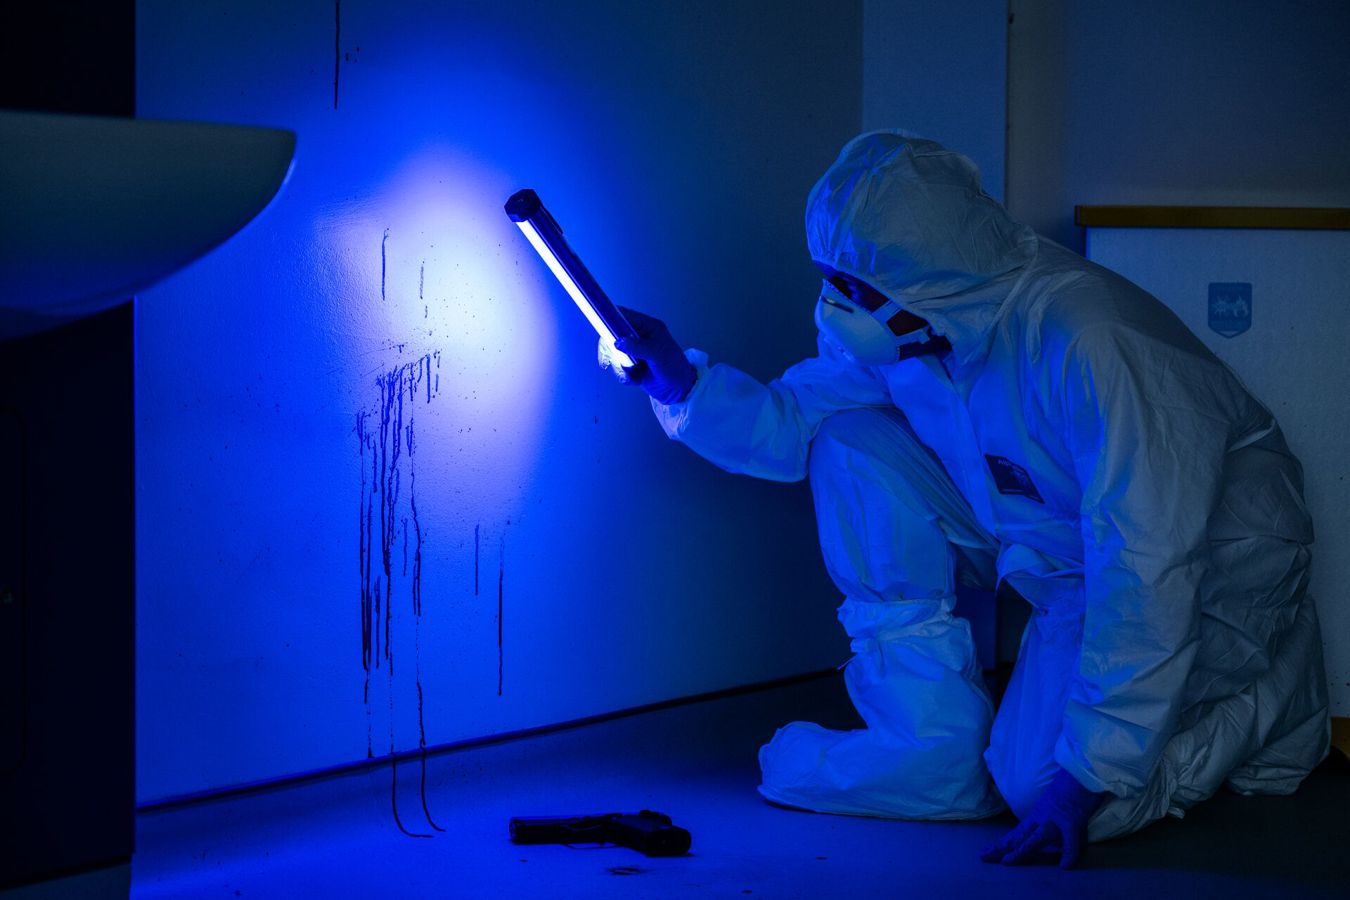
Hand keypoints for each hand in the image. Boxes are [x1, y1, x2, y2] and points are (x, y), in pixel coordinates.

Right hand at [608, 306, 696, 405]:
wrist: (679, 390)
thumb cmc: (674, 367)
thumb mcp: (658, 354)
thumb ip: (638, 346)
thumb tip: (617, 342)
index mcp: (648, 327)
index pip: (624, 316)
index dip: (610, 318)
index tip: (601, 328)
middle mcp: (639, 337)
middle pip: (612, 336)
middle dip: (611, 350)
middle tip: (616, 359)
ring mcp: (634, 352)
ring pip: (613, 354)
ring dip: (619, 366)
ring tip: (631, 374)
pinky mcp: (631, 366)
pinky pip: (618, 368)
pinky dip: (624, 376)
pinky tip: (635, 380)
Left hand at [980, 768, 1103, 868]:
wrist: (1083, 773)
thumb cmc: (1071, 788)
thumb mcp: (1054, 808)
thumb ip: (1051, 827)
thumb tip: (1056, 846)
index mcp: (1037, 815)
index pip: (1016, 833)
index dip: (1002, 845)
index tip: (985, 853)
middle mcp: (1042, 819)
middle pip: (1019, 836)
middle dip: (1002, 848)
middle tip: (984, 857)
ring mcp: (1056, 821)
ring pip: (1035, 839)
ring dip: (1021, 851)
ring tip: (1007, 862)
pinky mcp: (1073, 822)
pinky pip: (1072, 842)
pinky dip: (1070, 854)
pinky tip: (1065, 866)